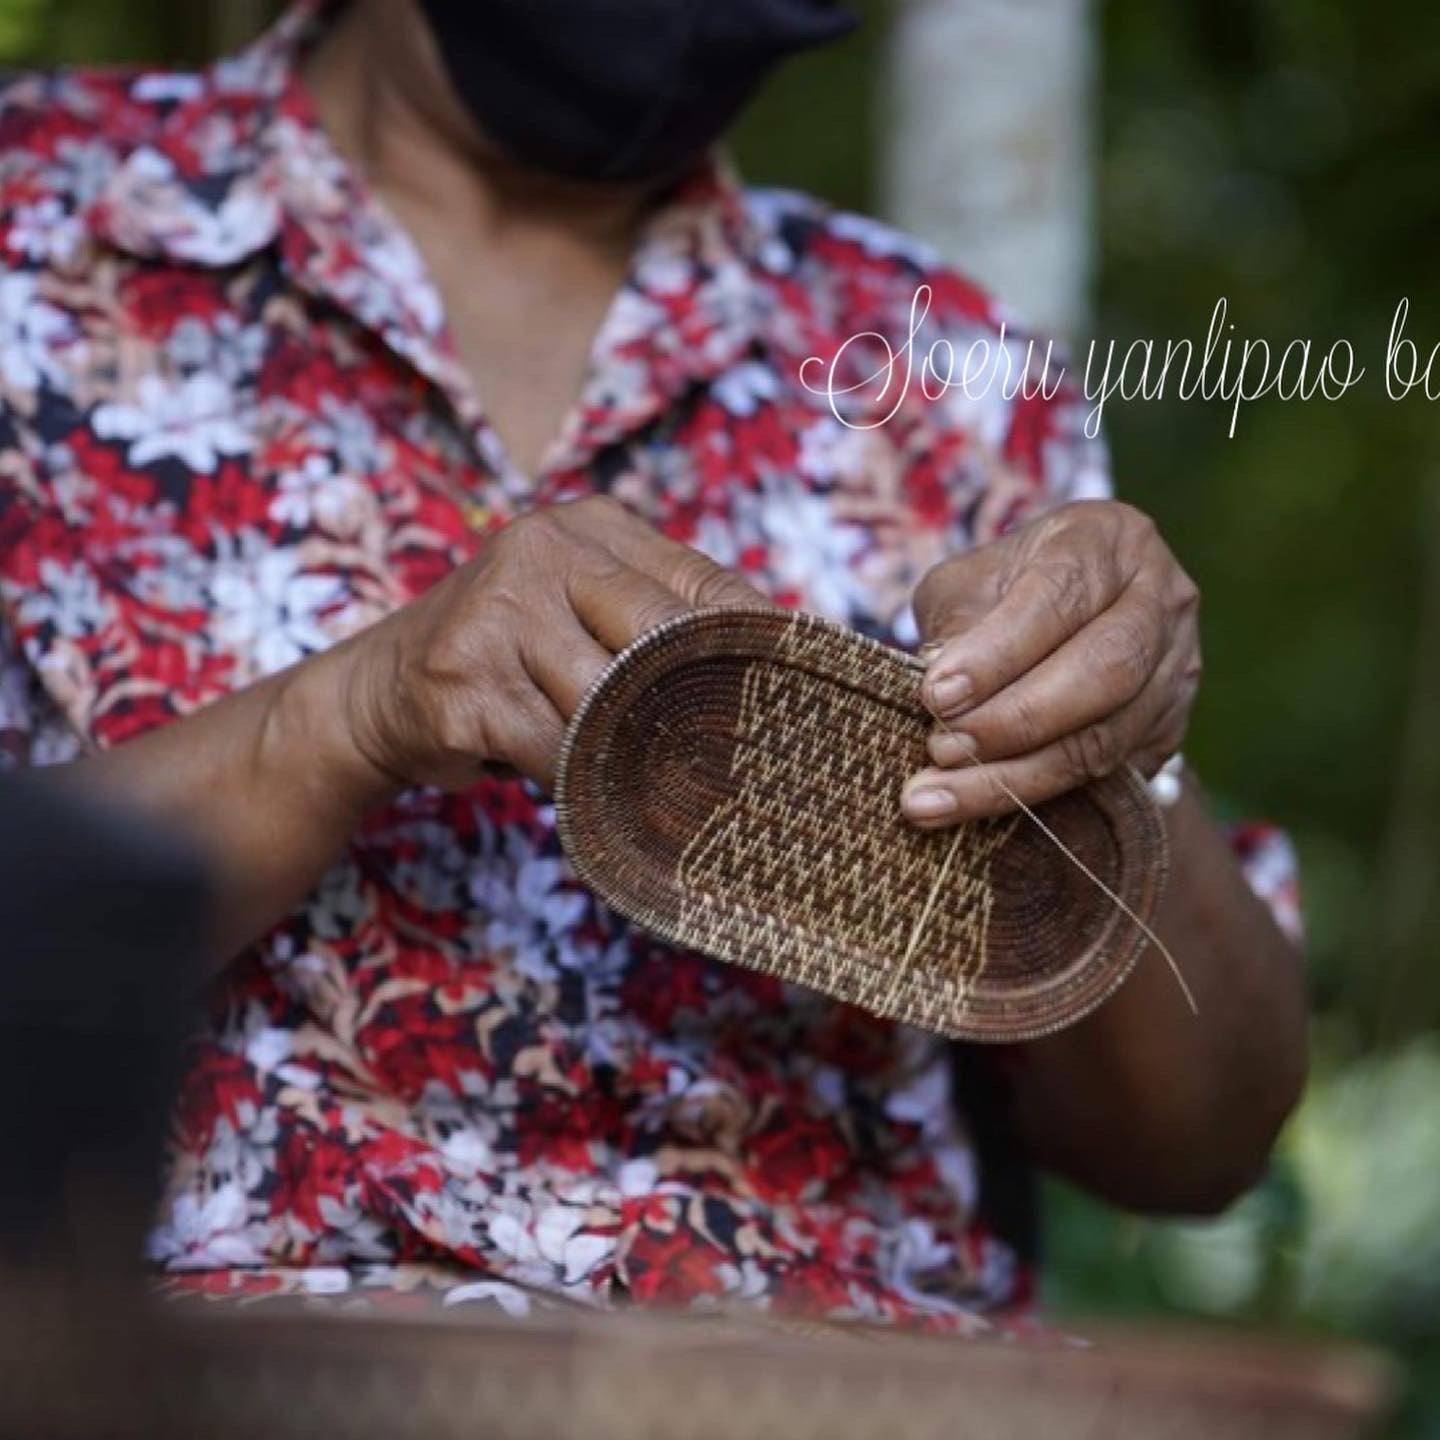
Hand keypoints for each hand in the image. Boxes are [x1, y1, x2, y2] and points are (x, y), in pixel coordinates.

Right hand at [332, 496, 764, 791]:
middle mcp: (546, 550)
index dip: (756, 643)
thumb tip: (772, 667)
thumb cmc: (510, 654)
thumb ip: (658, 622)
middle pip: (662, 640)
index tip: (799, 693)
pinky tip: (590, 790)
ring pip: (611, 703)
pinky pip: (558, 748)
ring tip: (663, 781)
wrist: (382, 690)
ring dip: (636, 752)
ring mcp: (499, 611)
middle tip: (750, 758)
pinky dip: (583, 780)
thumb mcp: (582, 609)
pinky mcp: (466, 680)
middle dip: (703, 705)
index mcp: (591, 527)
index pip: (701, 583)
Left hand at [901, 501, 1199, 827]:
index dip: (998, 653)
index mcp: (1107, 539)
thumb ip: (954, 623)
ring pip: (1108, 737)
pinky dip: (1040, 797)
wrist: (1065, 617)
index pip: (1060, 597)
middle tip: (941, 749)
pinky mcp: (1172, 728)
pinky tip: (979, 810)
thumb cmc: (1002, 590)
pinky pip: (1112, 776)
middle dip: (1015, 721)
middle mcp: (1160, 598)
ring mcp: (1179, 666)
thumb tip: (941, 687)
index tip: (935, 695)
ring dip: (1018, 777)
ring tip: (938, 797)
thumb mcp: (967, 583)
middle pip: (1106, 670)